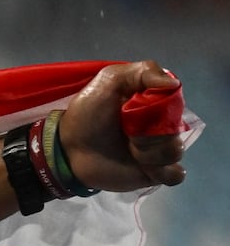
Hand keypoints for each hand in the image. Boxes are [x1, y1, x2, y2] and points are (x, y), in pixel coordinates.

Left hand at [60, 61, 190, 191]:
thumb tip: (174, 85)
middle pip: (176, 130)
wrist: (69, 149)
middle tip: (129, 134)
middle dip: (153, 133)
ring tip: (130, 151)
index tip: (138, 109)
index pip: (176, 104)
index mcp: (154, 104)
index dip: (162, 108)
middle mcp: (159, 127)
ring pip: (176, 151)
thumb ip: (143, 71)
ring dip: (153, 153)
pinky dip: (163, 171)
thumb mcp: (110, 80)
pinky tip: (144, 167)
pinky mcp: (154, 173)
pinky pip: (175, 174)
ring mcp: (157, 151)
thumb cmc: (88, 114)